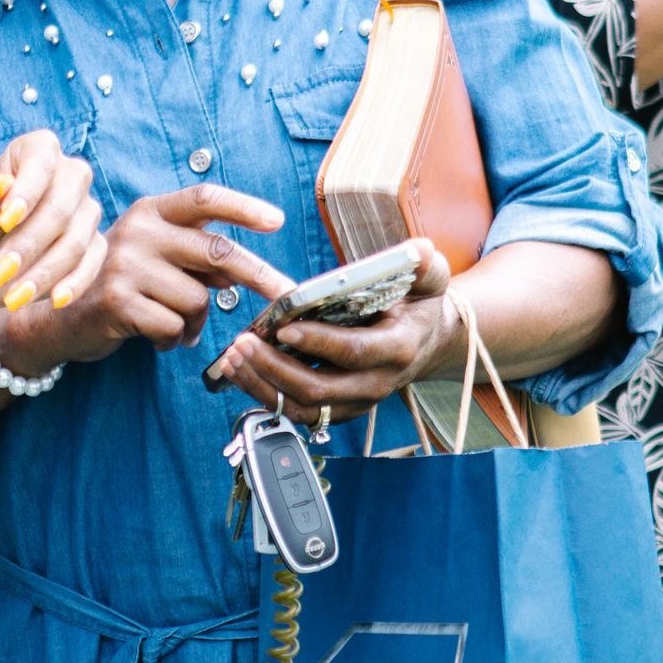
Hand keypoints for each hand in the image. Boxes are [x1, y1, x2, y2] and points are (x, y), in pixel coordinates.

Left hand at [0, 128, 106, 322]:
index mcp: (33, 153)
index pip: (42, 159)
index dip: (28, 190)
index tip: (4, 220)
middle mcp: (67, 177)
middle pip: (62, 206)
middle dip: (30, 242)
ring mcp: (83, 214)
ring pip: (76, 241)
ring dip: (43, 272)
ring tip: (11, 295)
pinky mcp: (90, 248)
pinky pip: (92, 265)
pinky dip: (73, 285)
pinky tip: (53, 300)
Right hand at [0, 184, 290, 376]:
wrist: (58, 318)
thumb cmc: (121, 286)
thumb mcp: (156, 260)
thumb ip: (195, 260)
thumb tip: (241, 273)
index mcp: (150, 212)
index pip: (203, 198)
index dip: (244, 207)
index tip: (277, 220)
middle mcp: (137, 230)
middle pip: (215, 251)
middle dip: (258, 275)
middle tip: (284, 293)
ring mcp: (124, 264)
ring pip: (198, 299)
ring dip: (196, 323)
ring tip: (175, 326)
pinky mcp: (116, 300)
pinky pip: (174, 326)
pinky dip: (173, 339)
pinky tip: (155, 337)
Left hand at [209, 237, 455, 420]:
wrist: (424, 344)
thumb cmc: (417, 308)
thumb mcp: (428, 282)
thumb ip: (425, 266)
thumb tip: (420, 251)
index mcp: (397, 350)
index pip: (353, 352)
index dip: (317, 343)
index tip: (284, 329)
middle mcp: (375, 384)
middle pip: (319, 389)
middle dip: (275, 368)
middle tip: (244, 342)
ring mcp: (354, 402)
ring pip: (302, 407)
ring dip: (262, 385)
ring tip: (234, 357)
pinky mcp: (336, 410)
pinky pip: (296, 411)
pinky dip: (264, 394)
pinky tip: (240, 370)